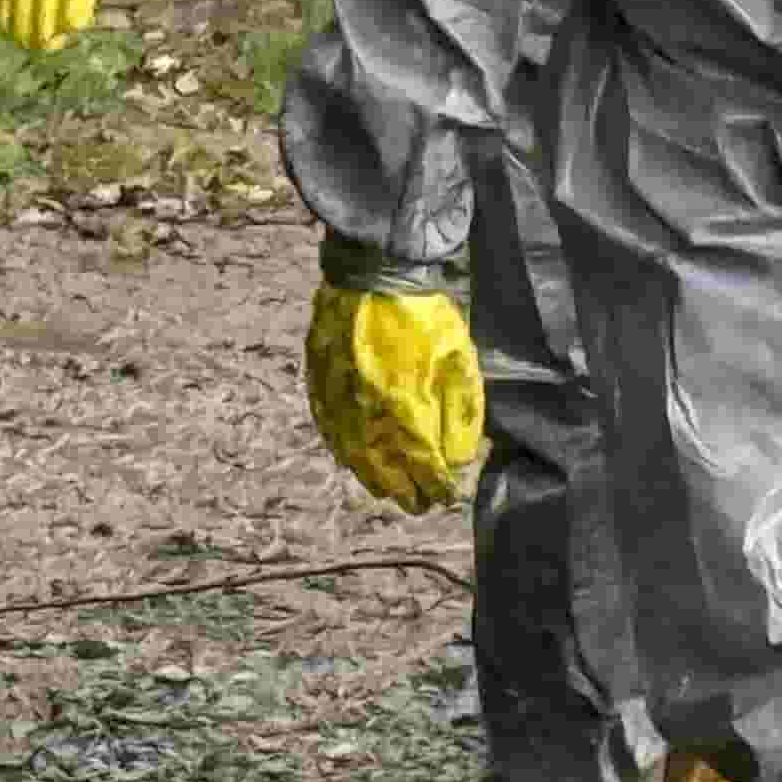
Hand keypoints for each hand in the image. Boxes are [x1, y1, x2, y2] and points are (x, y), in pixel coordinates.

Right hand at [304, 282, 482, 510]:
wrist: (370, 278)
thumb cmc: (424, 320)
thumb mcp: (461, 365)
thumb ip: (461, 418)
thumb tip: (457, 461)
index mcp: (408, 418)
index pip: (426, 474)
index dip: (440, 490)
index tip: (448, 496)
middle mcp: (369, 424)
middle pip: (389, 479)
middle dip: (410, 496)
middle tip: (423, 503)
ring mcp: (339, 411)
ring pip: (358, 465)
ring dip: (379, 483)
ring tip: (394, 492)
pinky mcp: (320, 395)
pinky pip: (333, 440)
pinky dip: (349, 458)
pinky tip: (359, 462)